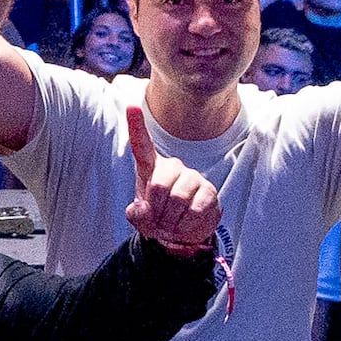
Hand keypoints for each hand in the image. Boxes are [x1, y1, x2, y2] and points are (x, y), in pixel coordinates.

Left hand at [120, 103, 222, 253]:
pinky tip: (186, 224)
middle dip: (156, 211)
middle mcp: (172, 167)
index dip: (136, 126)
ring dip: (170, 221)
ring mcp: (192, 177)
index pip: (142, 144)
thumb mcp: (141, 218)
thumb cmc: (159, 217)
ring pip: (177, 198)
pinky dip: (186, 225)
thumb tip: (143, 209)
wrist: (184, 234)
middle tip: (158, 222)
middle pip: (159, 185)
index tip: (131, 106)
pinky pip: (195, 209)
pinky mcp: (209, 191)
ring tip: (171, 225)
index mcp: (151, 167)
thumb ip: (136, 214)